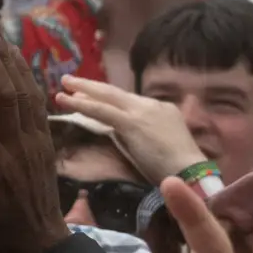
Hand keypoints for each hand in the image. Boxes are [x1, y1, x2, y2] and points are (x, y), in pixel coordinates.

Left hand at [54, 72, 205, 176]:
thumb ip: (147, 136)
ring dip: (82, 91)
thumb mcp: (164, 145)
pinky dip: (82, 105)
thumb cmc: (180, 168)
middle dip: (92, 86)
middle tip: (70, 81)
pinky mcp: (131, 123)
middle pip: (115, 93)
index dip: (107, 98)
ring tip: (63, 86)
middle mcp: (151, 105)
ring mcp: (140, 112)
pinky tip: (66, 101)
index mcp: (162, 110)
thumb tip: (126, 135)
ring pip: (106, 97)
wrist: (190, 172)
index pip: (129, 101)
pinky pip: (101, 111)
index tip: (90, 95)